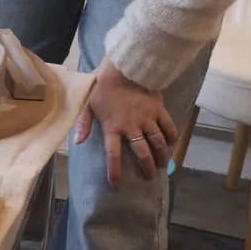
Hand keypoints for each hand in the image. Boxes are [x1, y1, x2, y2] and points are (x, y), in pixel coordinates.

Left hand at [74, 56, 176, 185]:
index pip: (113, 154)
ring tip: (162, 164)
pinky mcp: (158, 110)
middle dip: (146, 168)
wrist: (125, 66)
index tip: (116, 184)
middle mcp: (132, 127)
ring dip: (161, 155)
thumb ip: (83, 123)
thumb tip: (78, 142)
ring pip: (158, 143)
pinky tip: (172, 144)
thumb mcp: (87, 102)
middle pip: (142, 153)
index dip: (114, 170)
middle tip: (149, 177)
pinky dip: (172, 137)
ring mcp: (147, 119)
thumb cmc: (102, 84)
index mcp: (112, 127)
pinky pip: (168, 127)